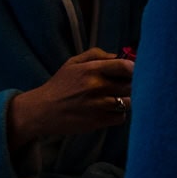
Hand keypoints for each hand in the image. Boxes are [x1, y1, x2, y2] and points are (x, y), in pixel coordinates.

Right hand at [7, 48, 132, 151]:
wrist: (42, 111)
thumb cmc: (59, 85)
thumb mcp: (73, 62)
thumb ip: (96, 54)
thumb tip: (117, 55)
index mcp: (91, 70)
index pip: (124, 66)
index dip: (134, 67)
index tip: (134, 69)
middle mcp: (96, 87)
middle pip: (130, 85)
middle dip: (132, 84)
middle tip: (127, 84)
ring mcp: (97, 106)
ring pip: (128, 102)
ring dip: (127, 100)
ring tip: (119, 97)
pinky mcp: (97, 122)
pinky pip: (120, 118)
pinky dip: (119, 114)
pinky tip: (111, 110)